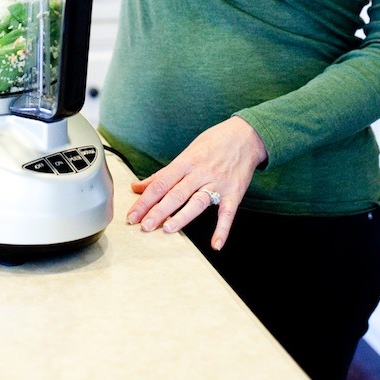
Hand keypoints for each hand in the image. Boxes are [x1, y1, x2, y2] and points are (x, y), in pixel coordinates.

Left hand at [126, 117, 267, 250]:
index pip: (161, 182)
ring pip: (197, 201)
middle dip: (158, 210)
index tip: (132, 214)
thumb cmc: (214, 142)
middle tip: (144, 225)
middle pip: (176, 193)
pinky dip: (223, 229)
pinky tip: (216, 244)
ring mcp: (217, 183)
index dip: (145, 199)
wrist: (246, 135)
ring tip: (167, 228)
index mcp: (186, 161)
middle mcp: (200, 172)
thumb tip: (137, 187)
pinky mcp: (234, 193)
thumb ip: (163, 173)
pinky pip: (227, 213)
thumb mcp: (187, 152)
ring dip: (182, 216)